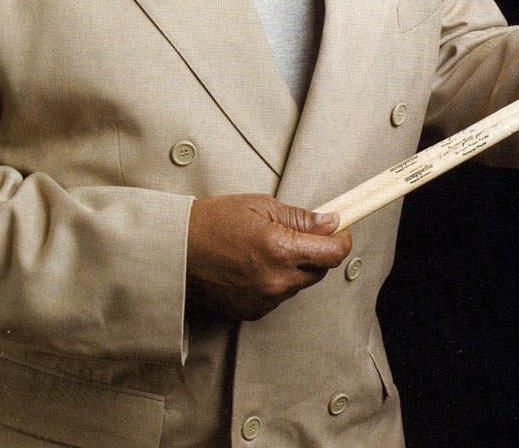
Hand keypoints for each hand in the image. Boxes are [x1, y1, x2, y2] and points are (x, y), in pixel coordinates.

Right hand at [186, 193, 351, 320]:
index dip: (341, 239)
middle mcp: (277, 280)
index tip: (340, 231)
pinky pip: (279, 296)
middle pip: (319, 270)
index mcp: (280, 249)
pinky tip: (253, 265)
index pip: (333, 253)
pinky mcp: (254, 312)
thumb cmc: (213, 222)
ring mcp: (265, 299)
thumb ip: (299, 218)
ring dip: (293, 267)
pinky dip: (275, 281)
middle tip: (294, 234)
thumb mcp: (259, 206)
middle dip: (315, 251)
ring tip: (264, 248)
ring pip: (298, 284)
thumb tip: (329, 222)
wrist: (177, 250)